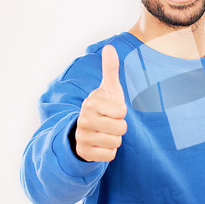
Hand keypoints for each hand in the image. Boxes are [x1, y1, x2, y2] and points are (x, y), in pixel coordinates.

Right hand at [75, 45, 127, 161]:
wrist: (86, 129)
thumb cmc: (103, 107)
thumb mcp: (108, 88)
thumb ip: (110, 69)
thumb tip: (110, 47)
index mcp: (91, 103)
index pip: (122, 111)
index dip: (121, 112)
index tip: (112, 110)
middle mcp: (84, 120)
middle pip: (121, 128)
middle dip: (120, 127)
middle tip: (110, 122)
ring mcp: (82, 137)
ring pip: (116, 143)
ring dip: (115, 139)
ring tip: (106, 132)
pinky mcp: (84, 153)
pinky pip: (110, 156)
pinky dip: (110, 152)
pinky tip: (102, 144)